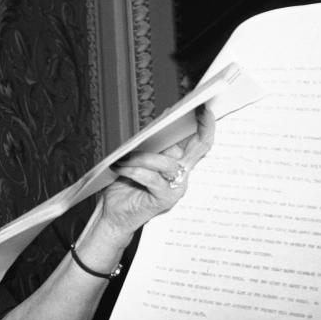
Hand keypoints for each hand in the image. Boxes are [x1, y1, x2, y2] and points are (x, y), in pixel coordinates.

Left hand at [94, 104, 213, 243]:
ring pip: (166, 163)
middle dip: (202, 127)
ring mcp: (176, 188)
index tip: (203, 105)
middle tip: (194, 111)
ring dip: (142, 157)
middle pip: (199, 148)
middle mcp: (182, 174)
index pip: (199, 141)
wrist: (114, 214)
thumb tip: (162, 121)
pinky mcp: (165, 199)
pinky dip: (134, 170)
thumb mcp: (138, 159)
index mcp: (178, 162)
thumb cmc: (125, 186)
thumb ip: (152, 144)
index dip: (206, 124)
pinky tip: (121, 168)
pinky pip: (152, 178)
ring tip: (123, 158)